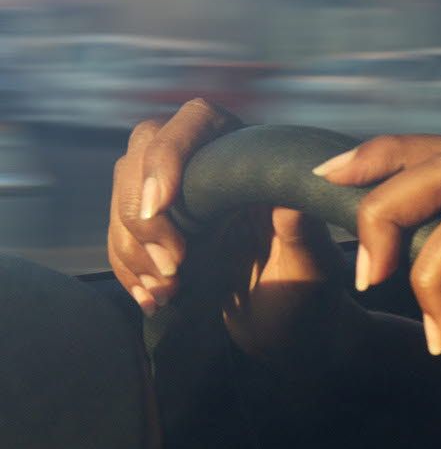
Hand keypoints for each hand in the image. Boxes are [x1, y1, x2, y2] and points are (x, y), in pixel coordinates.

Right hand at [109, 99, 352, 364]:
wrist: (288, 328)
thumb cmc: (307, 292)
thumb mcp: (311, 266)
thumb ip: (300, 233)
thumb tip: (289, 198)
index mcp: (250, 158)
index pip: (198, 120)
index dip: (169, 153)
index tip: (161, 205)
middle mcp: (209, 167)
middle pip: (142, 155)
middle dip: (144, 214)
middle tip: (172, 265)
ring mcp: (179, 199)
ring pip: (124, 198)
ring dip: (132, 248)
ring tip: (168, 290)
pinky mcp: (158, 232)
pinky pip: (119, 236)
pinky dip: (126, 269)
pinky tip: (151, 298)